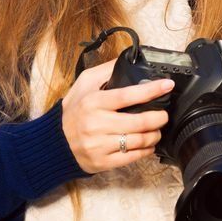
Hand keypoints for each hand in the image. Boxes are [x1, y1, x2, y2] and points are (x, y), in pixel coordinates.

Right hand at [61, 57, 174, 174]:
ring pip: (138, 141)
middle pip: (139, 122)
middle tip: (164, 115)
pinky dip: (145, 151)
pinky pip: (131, 158)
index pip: (127, 95)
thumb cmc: (74, 110)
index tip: (167, 85)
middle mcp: (97, 124)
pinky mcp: (102, 161)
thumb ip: (106, 70)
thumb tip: (128, 58)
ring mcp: (99, 145)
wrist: (55, 141)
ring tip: (157, 130)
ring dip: (154, 135)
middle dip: (159, 118)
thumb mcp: (84, 83)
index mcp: (94, 102)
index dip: (151, 90)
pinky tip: (148, 145)